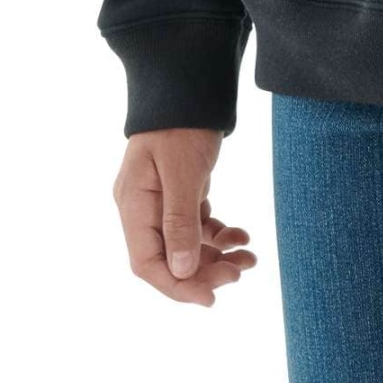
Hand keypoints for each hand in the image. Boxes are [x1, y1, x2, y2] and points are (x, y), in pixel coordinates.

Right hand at [112, 127, 257, 305]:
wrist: (190, 85)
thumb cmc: (182, 123)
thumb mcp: (182, 171)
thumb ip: (180, 220)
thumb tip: (181, 271)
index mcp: (134, 205)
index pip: (147, 263)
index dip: (176, 286)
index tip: (210, 298)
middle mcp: (143, 207)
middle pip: (168, 258)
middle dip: (203, 271)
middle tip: (239, 273)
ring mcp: (161, 200)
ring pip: (186, 245)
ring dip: (216, 256)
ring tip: (248, 258)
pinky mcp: (180, 192)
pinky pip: (197, 225)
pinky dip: (218, 235)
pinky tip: (241, 236)